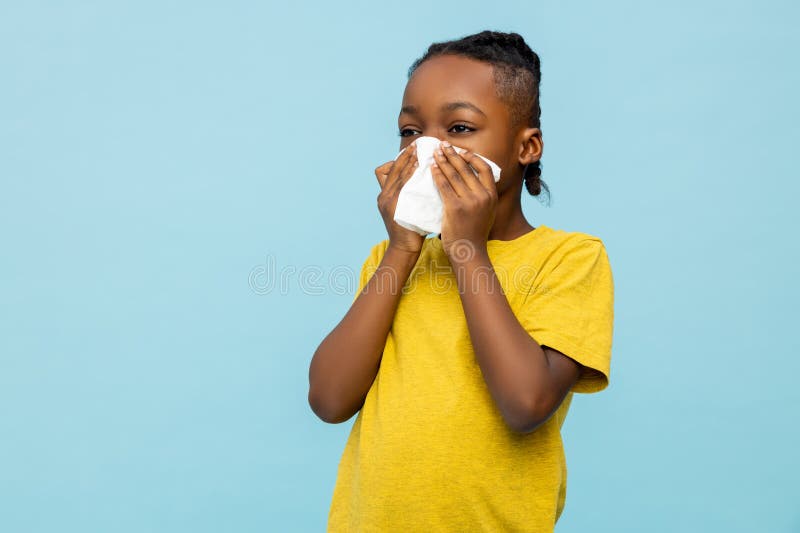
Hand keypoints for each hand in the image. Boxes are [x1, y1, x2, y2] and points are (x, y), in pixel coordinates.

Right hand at [374, 142, 424, 254]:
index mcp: (384, 196)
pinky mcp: (393, 204)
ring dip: (408, 161)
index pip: (387, 171)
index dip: (399, 159)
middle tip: (417, 145)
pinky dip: (409, 173)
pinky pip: (401, 184)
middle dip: (404, 156)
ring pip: (396, 175)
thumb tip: (424, 183)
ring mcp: (387, 200)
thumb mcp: (407, 210)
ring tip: (419, 152)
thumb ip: (410, 197)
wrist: (405, 248)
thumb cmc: (411, 230)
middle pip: (392, 169)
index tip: (411, 149)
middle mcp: (383, 196)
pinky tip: (419, 166)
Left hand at [431, 140, 497, 259]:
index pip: (485, 169)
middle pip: (466, 169)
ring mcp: (470, 202)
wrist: (468, 251)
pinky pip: (444, 186)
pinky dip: (437, 175)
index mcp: (492, 196)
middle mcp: (483, 196)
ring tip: (435, 153)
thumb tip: (472, 179)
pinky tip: (431, 168)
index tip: (462, 151)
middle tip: (443, 145)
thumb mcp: (486, 212)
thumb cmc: (473, 232)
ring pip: (454, 175)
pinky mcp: (455, 208)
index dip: (472, 158)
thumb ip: (482, 196)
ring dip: (443, 161)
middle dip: (453, 155)